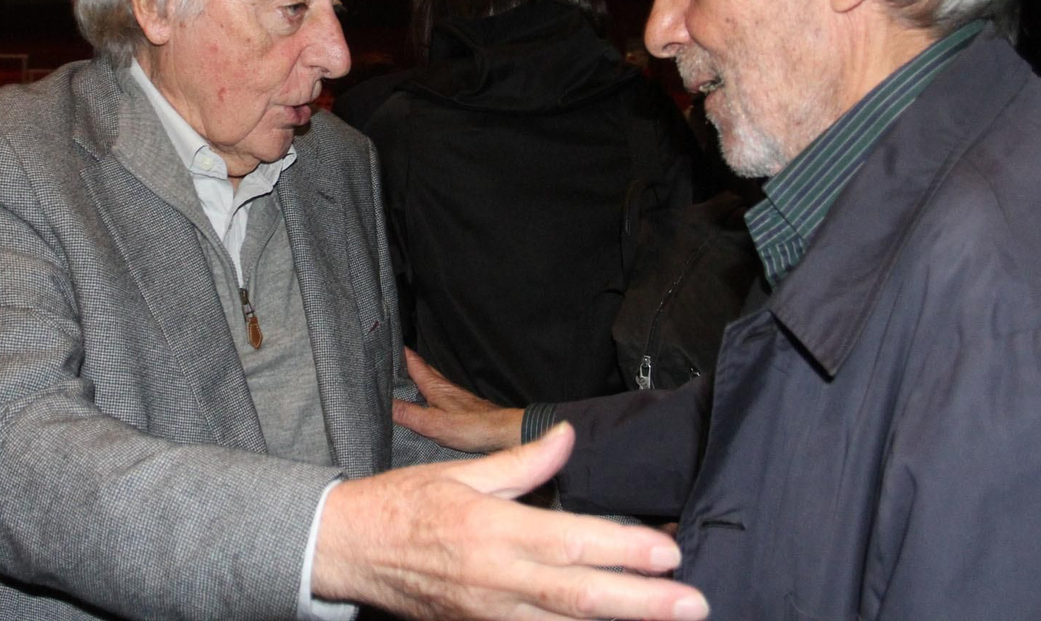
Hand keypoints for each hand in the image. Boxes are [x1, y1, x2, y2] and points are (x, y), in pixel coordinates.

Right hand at [313, 422, 706, 619]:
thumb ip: (521, 462)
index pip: (571, 543)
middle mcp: (496, 578)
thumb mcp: (459, 474)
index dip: (623, 549)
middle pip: (580, 597)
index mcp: (493, 529)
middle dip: (642, 603)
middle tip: (693, 604)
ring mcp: (490, 613)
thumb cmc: (402, 505)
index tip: (667, 552)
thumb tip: (566, 437)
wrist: (348, 550)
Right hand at [393, 347, 523, 452]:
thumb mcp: (432, 424)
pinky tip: (425, 402)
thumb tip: (383, 404)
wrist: (502, 432)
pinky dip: (426, 392)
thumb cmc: (471, 427)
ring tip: (401, 379)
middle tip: (389, 359)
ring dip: (416, 377)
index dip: (399, 351)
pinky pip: (438, 394)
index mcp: (434, 386)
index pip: (413, 362)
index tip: (384, 342)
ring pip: (430, 381)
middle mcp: (444, 387)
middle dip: (405, 362)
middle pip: (421, 369)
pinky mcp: (461, 407)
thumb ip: (407, 414)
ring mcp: (454, 396)